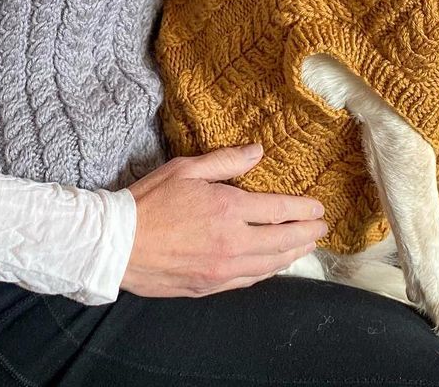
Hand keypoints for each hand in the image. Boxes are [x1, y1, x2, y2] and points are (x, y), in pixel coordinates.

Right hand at [120, 143, 326, 296]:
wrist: (116, 244)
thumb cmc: (150, 201)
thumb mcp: (186, 168)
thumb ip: (226, 161)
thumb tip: (258, 151)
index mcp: (227, 209)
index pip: (278, 210)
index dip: (302, 210)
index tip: (319, 209)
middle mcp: (231, 242)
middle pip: (281, 240)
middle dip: (306, 234)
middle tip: (321, 229)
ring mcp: (221, 269)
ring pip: (269, 265)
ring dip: (292, 254)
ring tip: (306, 247)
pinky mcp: (209, 286)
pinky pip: (248, 280)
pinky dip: (267, 271)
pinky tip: (273, 265)